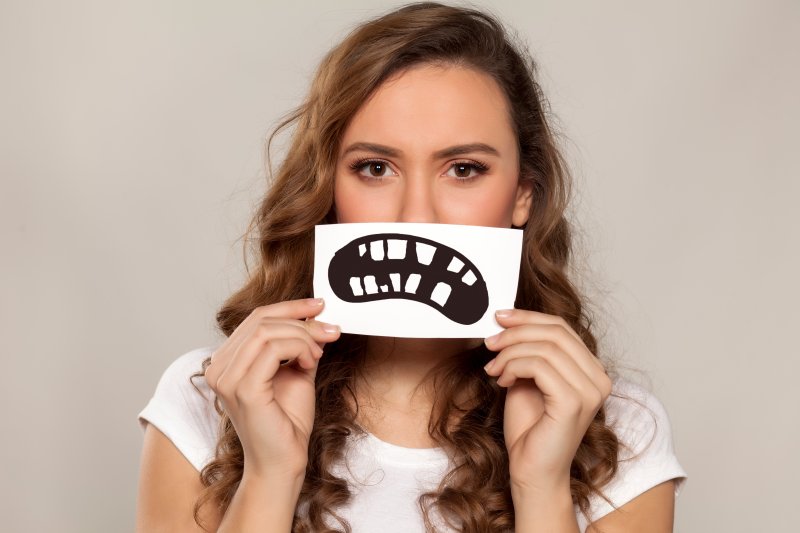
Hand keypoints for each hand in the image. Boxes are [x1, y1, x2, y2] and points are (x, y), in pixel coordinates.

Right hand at [203, 298, 340, 478]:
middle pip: (261, 319)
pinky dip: (298, 348)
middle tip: (330, 330)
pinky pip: (272, 349)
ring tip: (318, 354)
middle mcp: (219, 367)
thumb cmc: (287, 422)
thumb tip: (317, 317)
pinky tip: (310, 362)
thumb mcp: (296, 371)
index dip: (290, 307)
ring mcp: (227, 378)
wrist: (284, 461)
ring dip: (302, 336)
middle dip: (301, 320)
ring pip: (267, 331)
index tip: (320, 305)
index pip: (256, 318)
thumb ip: (299, 344)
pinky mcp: (243, 389)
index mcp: (227, 361)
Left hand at [482, 308, 611, 492]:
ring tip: (492, 368)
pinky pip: (539, 366)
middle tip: (489, 341)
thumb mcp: (527, 378)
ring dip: (510, 352)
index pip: (562, 327)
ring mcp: (590, 391)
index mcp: (591, 370)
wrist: (531, 471)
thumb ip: (527, 352)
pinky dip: (514, 366)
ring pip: (545, 347)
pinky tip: (501, 380)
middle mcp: (598, 378)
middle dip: (516, 331)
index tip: (499, 317)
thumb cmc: (529, 429)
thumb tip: (507, 321)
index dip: (528, 317)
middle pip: (556, 332)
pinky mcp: (573, 402)